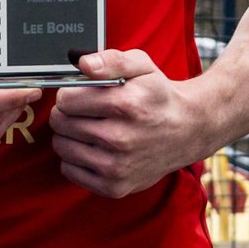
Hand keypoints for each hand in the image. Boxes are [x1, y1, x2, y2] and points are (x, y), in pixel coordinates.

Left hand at [49, 49, 204, 197]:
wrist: (187, 131)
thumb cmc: (158, 96)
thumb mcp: (141, 65)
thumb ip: (111, 60)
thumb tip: (84, 64)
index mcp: (126, 105)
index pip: (66, 100)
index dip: (69, 93)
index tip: (79, 93)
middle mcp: (120, 139)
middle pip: (61, 123)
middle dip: (66, 112)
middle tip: (82, 110)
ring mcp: (117, 167)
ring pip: (61, 146)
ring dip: (68, 135)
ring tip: (87, 127)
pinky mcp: (114, 187)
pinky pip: (69, 170)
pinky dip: (74, 158)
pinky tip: (92, 147)